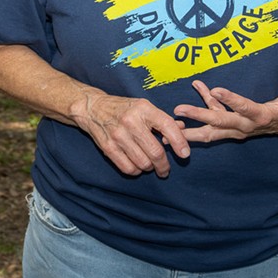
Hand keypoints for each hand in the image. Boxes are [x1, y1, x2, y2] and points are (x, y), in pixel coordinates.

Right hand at [71, 91, 191, 177]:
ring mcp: (118, 135)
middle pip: (155, 152)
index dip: (179, 143)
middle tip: (165, 170)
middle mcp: (131, 121)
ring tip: (149, 164)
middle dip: (164, 165)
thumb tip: (183, 129)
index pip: (167, 127)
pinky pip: (128, 168)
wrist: (93, 108)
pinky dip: (135, 171)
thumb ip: (163, 119)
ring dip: (149, 168)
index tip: (185, 154)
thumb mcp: (144, 107)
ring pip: (143, 163)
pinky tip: (136, 165)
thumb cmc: (124, 108)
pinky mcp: (108, 147)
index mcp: (144, 109)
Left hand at [174, 79, 277, 142]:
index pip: (244, 111)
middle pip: (219, 122)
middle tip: (177, 113)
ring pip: (212, 124)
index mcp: (262, 119)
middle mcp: (246, 126)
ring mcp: (238, 126)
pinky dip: (206, 99)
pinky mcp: (235, 121)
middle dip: (197, 117)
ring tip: (171, 116)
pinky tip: (196, 85)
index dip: (231, 101)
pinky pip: (218, 110)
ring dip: (191, 120)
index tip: (214, 90)